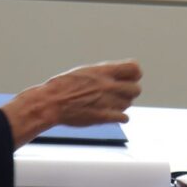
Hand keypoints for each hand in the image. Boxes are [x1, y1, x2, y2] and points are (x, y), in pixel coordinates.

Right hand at [2, 60, 141, 144]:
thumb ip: (101, 73)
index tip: (128, 78)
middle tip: (119, 94)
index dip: (134, 74)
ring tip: (109, 104)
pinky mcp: (104, 117)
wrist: (50, 103)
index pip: (135, 68)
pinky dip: (120, 117)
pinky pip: (124, 118)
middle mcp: (108, 85)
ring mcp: (107, 101)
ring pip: (129, 104)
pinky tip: (111, 115)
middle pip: (136, 89)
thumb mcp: (83, 72)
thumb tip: (114, 74)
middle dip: (129, 91)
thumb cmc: (62, 87)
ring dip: (122, 104)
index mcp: (103, 71)